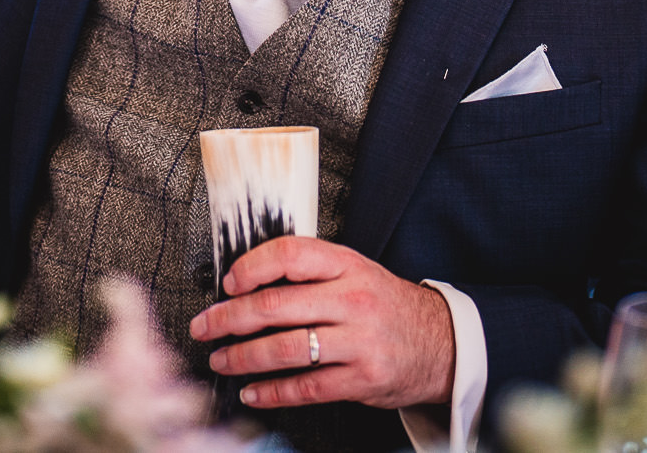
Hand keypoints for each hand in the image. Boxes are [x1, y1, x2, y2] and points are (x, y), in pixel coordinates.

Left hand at [188, 238, 454, 412]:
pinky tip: (252, 392)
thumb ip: (311, 273)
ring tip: (220, 360)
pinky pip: (307, 388)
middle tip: (203, 326)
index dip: (252, 266)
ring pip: (286, 349)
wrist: (442, 343)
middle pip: (277, 305)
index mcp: (348, 265)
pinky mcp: (363, 379)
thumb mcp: (356, 272)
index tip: (228, 283)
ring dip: (243, 358)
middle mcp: (353, 299)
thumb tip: (247, 283)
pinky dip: (272, 392)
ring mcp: (359, 341)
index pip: (291, 254)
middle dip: (229, 318)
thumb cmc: (385, 305)